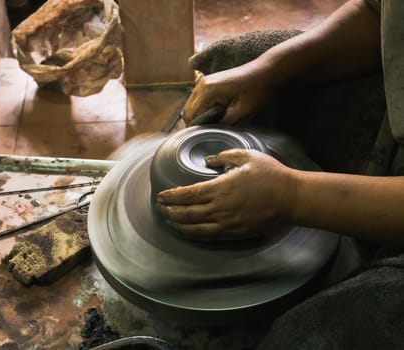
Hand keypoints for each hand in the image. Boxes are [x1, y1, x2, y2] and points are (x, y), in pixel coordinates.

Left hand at [156, 149, 296, 239]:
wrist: (292, 199)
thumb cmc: (271, 175)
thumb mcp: (247, 156)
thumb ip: (224, 156)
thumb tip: (209, 161)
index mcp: (221, 188)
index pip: (187, 194)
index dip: (171, 196)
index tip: (161, 196)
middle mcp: (220, 208)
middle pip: (186, 214)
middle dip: (169, 212)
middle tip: (160, 209)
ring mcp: (227, 224)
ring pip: (195, 228)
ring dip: (179, 225)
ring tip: (169, 222)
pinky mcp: (235, 234)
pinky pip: (209, 236)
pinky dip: (194, 235)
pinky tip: (188, 232)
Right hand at [182, 60, 277, 125]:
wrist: (265, 71)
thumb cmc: (257, 89)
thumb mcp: (242, 111)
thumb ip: (223, 123)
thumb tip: (210, 132)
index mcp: (208, 90)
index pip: (192, 116)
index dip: (197, 130)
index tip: (206, 138)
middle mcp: (201, 84)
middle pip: (188, 111)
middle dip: (196, 124)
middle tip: (210, 133)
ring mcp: (203, 81)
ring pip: (191, 106)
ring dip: (199, 117)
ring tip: (214, 124)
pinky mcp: (208, 82)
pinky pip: (198, 100)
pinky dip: (202, 110)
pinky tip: (215, 115)